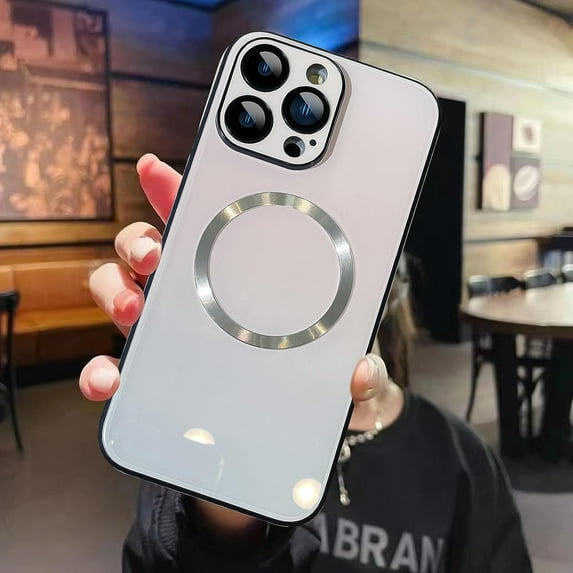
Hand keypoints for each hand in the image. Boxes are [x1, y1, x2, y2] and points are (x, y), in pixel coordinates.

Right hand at [79, 154, 388, 532]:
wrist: (295, 431)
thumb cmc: (315, 376)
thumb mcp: (340, 362)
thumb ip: (356, 368)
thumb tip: (360, 373)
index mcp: (236, 274)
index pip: (202, 221)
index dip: (176, 191)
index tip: (156, 169)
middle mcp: (195, 296)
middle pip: (148, 250)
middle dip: (140, 241)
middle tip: (155, 254)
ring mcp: (171, 333)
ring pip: (119, 293)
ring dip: (113, 292)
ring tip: (132, 310)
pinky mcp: (155, 374)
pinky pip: (116, 364)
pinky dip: (103, 369)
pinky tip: (111, 380)